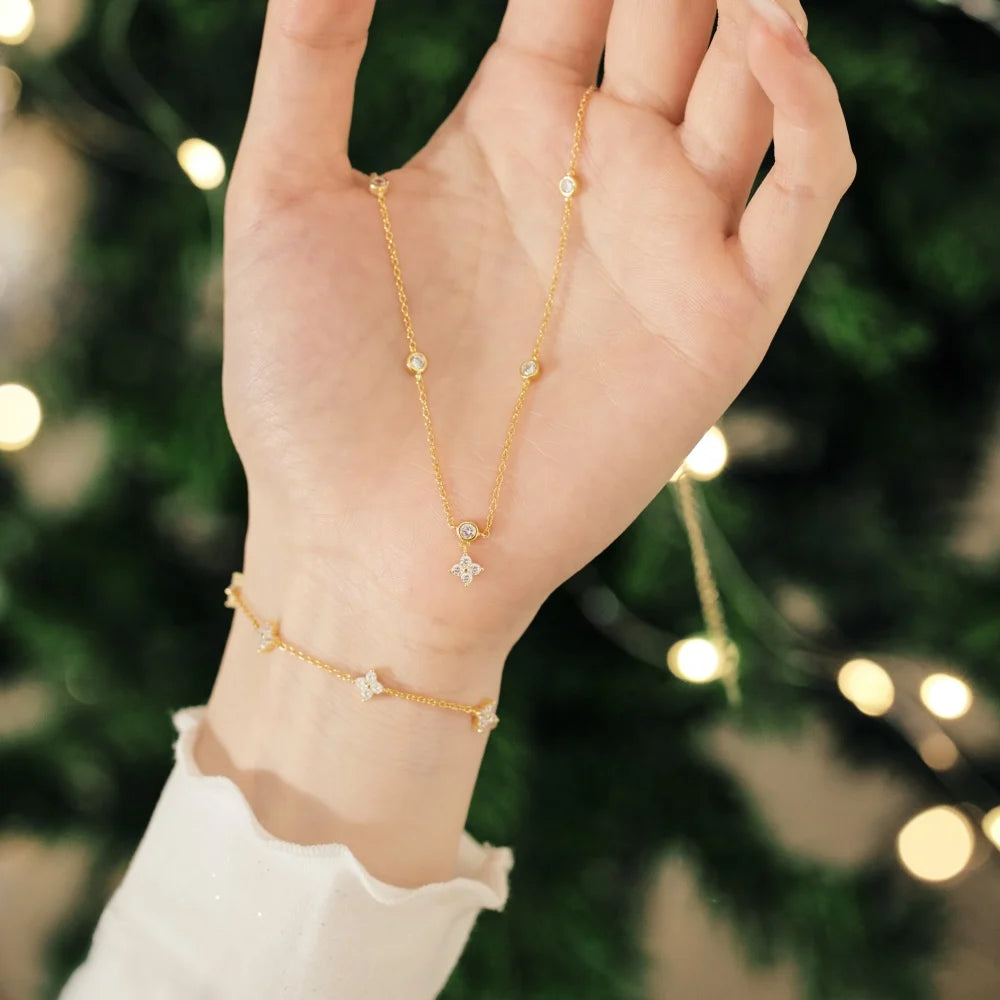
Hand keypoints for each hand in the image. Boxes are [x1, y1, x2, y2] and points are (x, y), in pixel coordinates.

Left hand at [222, 0, 854, 664]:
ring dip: (759, 12)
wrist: (361, 537)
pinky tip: (771, 44)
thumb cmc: (308, 386)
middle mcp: (602, 171)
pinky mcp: (719, 317)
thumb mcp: (285, 199)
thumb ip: (311, 53)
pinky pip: (801, 194)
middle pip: (681, 15)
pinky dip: (811, 113)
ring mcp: (668, 240)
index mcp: (511, 125)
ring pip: (757, 86)